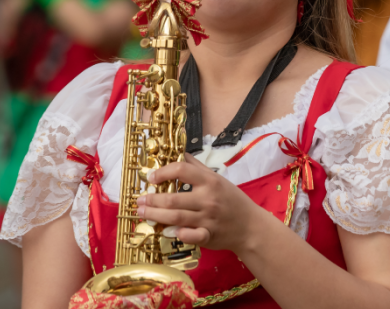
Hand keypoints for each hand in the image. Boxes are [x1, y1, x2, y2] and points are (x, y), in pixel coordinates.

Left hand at [137, 158, 269, 252]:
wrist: (250, 226)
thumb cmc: (232, 200)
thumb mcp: (219, 179)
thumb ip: (198, 168)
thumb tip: (180, 153)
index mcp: (210, 181)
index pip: (182, 170)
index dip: (163, 172)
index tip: (151, 177)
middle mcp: (208, 199)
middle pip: (173, 198)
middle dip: (152, 199)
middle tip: (139, 200)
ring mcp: (207, 218)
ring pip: (176, 217)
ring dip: (156, 215)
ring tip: (142, 212)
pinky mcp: (208, 235)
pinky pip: (191, 236)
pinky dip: (178, 234)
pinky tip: (165, 232)